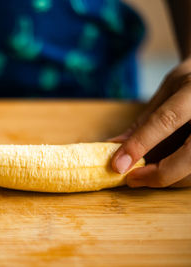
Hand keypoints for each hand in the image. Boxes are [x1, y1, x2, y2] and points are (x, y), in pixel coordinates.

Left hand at [110, 57, 190, 187]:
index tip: (118, 165)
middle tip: (132, 179)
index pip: (166, 121)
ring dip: (169, 178)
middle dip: (159, 174)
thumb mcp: (166, 93)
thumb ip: (144, 121)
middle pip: (189, 157)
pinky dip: (179, 175)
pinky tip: (163, 171)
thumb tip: (113, 147)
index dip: (140, 145)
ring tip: (145, 175)